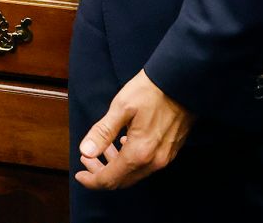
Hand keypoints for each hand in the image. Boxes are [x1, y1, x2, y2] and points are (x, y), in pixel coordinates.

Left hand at [75, 70, 194, 190]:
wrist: (183, 81)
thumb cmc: (150, 91)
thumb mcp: (121, 107)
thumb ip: (103, 132)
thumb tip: (85, 151)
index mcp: (139, 153)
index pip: (110, 179)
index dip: (92, 180)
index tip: (80, 174)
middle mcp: (153, 162)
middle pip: (122, 180)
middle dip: (102, 172)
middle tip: (87, 159)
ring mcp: (165, 158)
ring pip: (135, 173)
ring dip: (116, 165)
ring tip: (104, 148)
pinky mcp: (171, 150)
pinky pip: (146, 165)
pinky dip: (130, 160)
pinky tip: (124, 143)